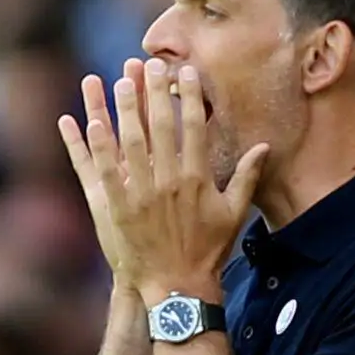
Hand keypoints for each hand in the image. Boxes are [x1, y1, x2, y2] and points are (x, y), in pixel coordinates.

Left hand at [59, 57, 266, 303]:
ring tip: (120, 80)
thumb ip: (247, 178)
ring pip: (131, 143)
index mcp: (197, 180)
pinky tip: (90, 121)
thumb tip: (264, 147)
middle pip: (160, 128)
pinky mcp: (119, 210)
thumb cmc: (208, 252)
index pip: (193, 128)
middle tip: (149, 64)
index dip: (188, 97)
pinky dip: (96, 146)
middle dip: (154, 92)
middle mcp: (169, 183)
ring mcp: (142, 196)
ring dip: (125, 110)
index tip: (185, 72)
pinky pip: (105, 171)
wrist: (179, 290)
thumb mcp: (233, 215)